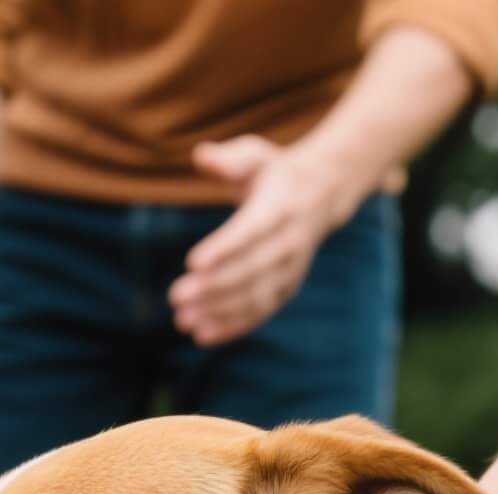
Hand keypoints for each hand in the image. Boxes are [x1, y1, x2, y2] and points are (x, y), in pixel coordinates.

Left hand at [170, 138, 347, 346]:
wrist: (321, 194)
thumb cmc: (274, 172)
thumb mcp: (257, 154)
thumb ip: (230, 157)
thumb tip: (202, 155)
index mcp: (279, 208)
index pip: (250, 232)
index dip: (223, 249)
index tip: (192, 263)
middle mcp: (289, 242)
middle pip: (250, 270)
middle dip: (212, 287)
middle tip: (175, 297)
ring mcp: (290, 269)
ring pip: (255, 296)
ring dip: (218, 311)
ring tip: (183, 320)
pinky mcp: (286, 288)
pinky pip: (261, 312)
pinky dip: (233, 326)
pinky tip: (202, 336)